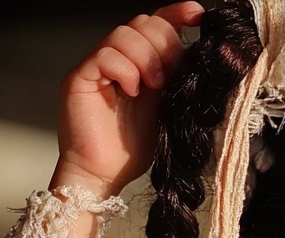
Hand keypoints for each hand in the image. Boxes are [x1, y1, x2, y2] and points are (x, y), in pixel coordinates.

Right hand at [51, 3, 204, 196]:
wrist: (106, 175)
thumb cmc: (134, 147)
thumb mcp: (169, 106)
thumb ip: (179, 78)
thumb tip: (202, 53)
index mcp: (142, 62)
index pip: (157, 22)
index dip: (178, 13)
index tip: (199, 15)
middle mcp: (119, 59)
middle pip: (143, 22)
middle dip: (164, 44)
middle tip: (168, 76)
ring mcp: (98, 66)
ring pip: (124, 33)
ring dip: (146, 58)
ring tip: (151, 87)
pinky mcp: (81, 77)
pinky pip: (105, 55)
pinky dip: (124, 70)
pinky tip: (131, 91)